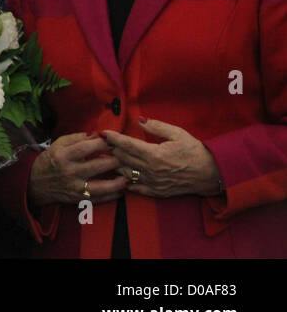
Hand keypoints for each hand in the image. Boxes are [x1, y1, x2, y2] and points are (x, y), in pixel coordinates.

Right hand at [27, 132, 128, 207]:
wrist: (36, 182)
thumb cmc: (51, 160)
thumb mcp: (58, 144)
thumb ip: (77, 138)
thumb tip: (97, 134)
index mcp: (63, 156)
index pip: (86, 148)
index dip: (103, 143)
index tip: (114, 140)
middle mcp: (70, 172)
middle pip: (97, 166)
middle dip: (115, 160)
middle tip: (127, 157)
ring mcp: (75, 187)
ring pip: (102, 186)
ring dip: (118, 182)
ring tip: (128, 176)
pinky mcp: (78, 199)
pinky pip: (99, 199)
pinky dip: (112, 195)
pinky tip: (121, 190)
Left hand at [103, 118, 222, 198]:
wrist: (211, 174)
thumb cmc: (195, 151)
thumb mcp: (177, 134)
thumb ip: (157, 127)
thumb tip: (140, 120)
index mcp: (155, 154)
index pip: (127, 145)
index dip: (113, 138)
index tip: (102, 132)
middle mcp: (151, 170)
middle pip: (123, 158)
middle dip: (110, 149)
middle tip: (100, 142)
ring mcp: (153, 182)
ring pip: (126, 173)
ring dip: (115, 165)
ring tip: (105, 157)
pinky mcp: (157, 191)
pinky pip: (136, 188)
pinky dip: (125, 181)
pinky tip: (118, 176)